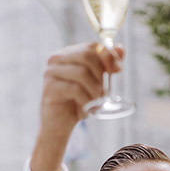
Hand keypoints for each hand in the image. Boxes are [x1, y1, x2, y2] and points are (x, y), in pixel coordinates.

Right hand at [29, 42, 122, 170]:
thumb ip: (108, 63)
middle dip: (101, 73)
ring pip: (81, 72)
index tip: (117, 70)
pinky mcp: (49, 89)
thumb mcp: (97, 81)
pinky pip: (74, 89)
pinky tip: (86, 107)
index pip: (92, 46)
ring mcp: (50, 73)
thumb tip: (121, 47)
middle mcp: (55, 59)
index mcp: (67, 53)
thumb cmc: (78, 100)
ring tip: (97, 101)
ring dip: (95, 89)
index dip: (108, 56)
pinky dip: (85, 99)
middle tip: (105, 90)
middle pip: (86, 55)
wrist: (60, 124)